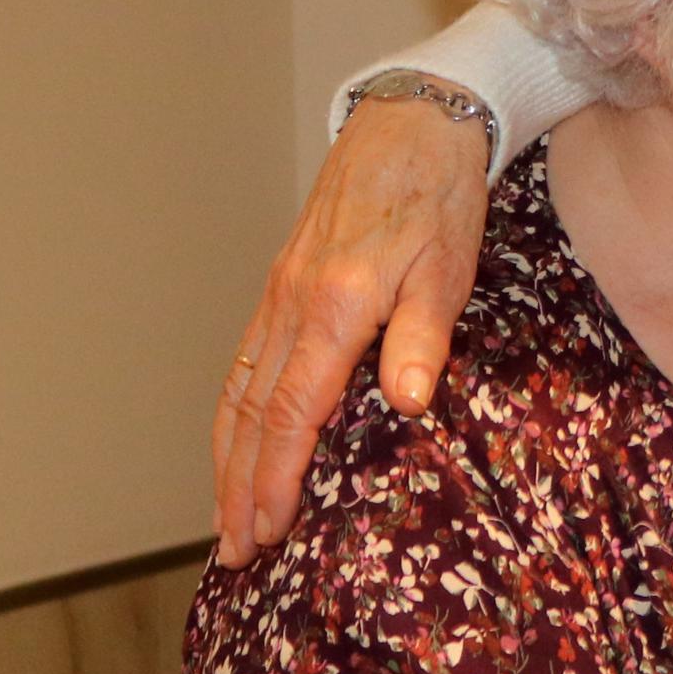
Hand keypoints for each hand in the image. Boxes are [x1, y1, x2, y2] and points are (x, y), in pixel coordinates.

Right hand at [209, 99, 491, 561]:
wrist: (413, 121)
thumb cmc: (439, 195)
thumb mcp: (448, 265)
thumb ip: (424, 335)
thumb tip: (408, 402)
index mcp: (334, 306)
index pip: (291, 413)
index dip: (275, 479)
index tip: (268, 533)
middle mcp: (293, 304)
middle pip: (249, 414)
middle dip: (236, 489)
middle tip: (232, 553)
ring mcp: (279, 293)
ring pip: (236, 390)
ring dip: (226, 459)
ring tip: (224, 517)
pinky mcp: (282, 284)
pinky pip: (244, 362)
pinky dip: (232, 415)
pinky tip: (235, 444)